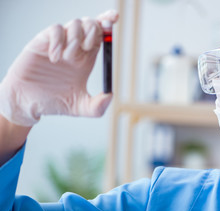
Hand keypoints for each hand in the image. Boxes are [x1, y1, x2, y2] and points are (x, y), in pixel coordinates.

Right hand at [0, 10, 118, 125]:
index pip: (101, 36)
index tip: (114, 19)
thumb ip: (97, 107)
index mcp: (86, 59)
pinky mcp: (43, 42)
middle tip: (88, 47)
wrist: (29, 104)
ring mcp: (59, 44)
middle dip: (94, 29)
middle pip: (90, 24)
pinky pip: (55, 30)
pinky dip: (59, 41)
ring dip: (76, 39)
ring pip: (75, 24)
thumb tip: (111, 95)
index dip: (107, 23)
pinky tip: (55, 58)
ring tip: (67, 59)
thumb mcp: (80, 107)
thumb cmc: (55, 103)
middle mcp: (75, 48)